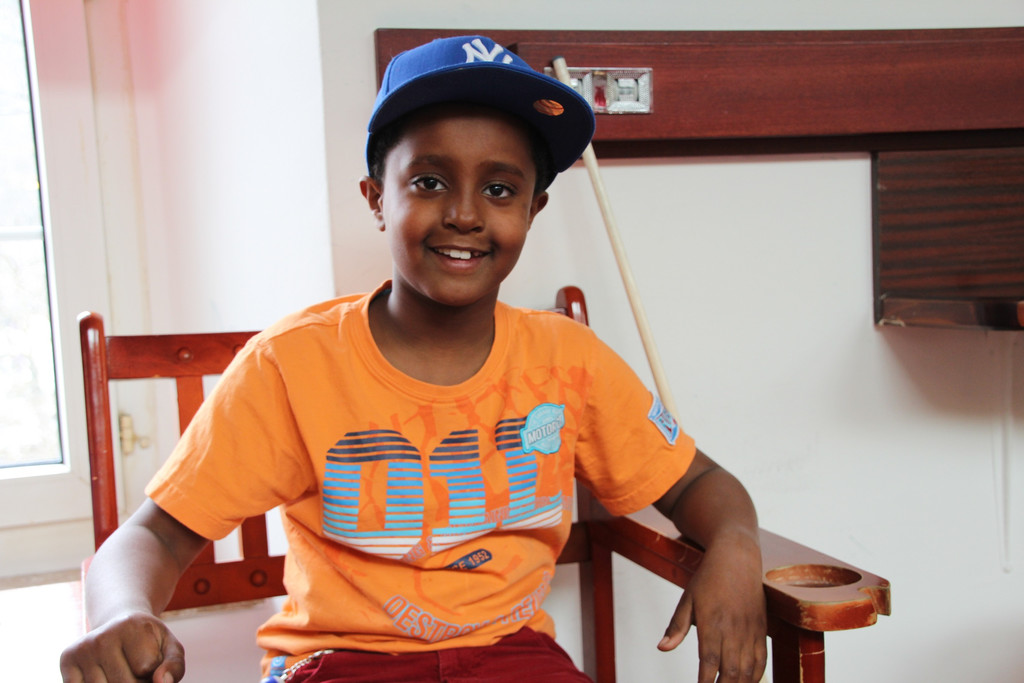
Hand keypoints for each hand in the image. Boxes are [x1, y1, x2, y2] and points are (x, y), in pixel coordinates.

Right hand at [60, 611, 184, 682]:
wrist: (119, 624)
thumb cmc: (148, 641)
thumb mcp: (169, 647)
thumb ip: (174, 666)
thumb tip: (160, 682)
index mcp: (132, 626)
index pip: (146, 668)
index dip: (152, 672)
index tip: (150, 658)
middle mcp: (103, 636)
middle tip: (134, 669)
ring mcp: (82, 648)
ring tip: (121, 671)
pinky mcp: (66, 660)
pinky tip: (104, 675)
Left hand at [657, 532, 766, 682]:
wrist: (737, 558)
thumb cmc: (709, 578)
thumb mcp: (687, 599)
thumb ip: (676, 627)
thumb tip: (662, 648)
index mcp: (712, 622)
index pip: (708, 662)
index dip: (705, 682)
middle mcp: (733, 629)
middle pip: (730, 672)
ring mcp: (750, 630)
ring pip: (748, 670)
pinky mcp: (761, 629)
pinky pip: (761, 659)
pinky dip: (755, 676)